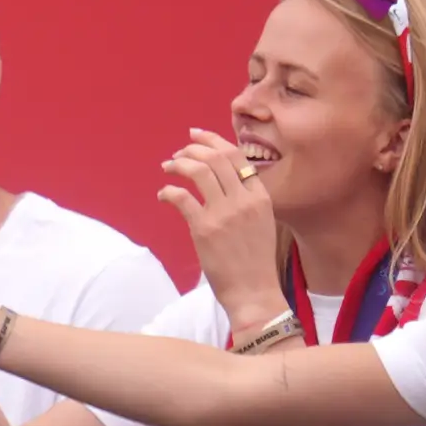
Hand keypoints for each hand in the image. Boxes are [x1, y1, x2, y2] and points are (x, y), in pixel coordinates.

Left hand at [159, 129, 283, 326]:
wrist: (254, 290)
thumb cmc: (255, 260)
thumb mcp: (261, 222)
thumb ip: (246, 199)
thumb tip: (224, 180)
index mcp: (260, 196)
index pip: (236, 156)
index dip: (213, 140)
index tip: (195, 135)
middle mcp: (244, 200)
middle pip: (216, 158)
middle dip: (193, 148)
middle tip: (177, 153)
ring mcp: (224, 213)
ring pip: (199, 171)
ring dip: (179, 164)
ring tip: (168, 167)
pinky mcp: (204, 228)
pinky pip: (182, 198)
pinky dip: (169, 191)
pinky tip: (163, 195)